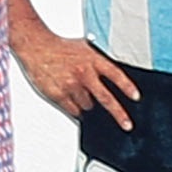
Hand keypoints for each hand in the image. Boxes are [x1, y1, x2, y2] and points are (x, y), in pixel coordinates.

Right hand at [15, 21, 138, 130]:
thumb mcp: (84, 48)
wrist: (36, 46)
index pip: (115, 74)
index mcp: (93, 59)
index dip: (127, 87)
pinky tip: (70, 97)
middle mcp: (84, 73)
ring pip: (88, 105)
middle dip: (118, 114)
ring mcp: (71, 85)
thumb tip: (112, 76)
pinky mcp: (58, 94)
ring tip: (78, 92)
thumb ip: (98, 61)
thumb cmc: (59, 46)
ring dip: (87, 103)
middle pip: (105, 98)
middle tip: (127, 125)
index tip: (136, 97)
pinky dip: (75, 108)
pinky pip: (73, 109)